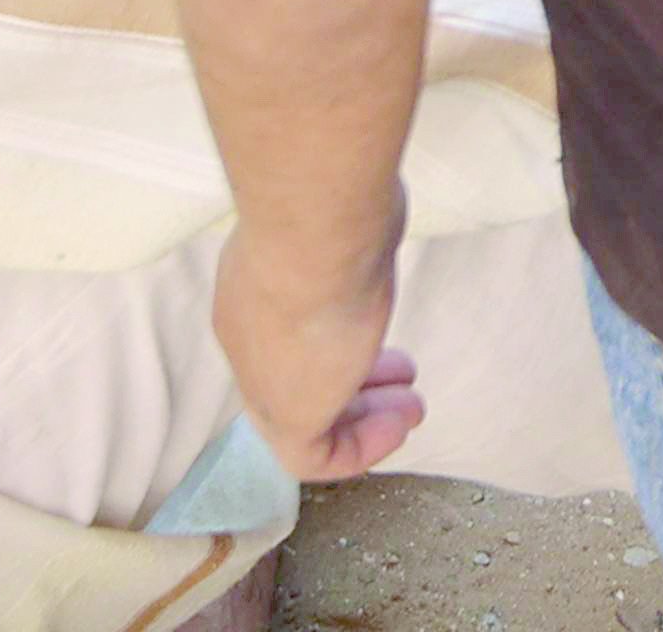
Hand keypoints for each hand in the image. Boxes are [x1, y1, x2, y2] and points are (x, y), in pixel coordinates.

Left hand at [211, 215, 425, 480]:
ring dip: (365, 418)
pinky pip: (316, 454)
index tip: (378, 335)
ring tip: (410, 409)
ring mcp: (265, 376)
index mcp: (252, 291)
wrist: (312, 230)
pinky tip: (400, 425)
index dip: (336, 342)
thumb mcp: (338, 218)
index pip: (286, 334)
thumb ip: (345, 227)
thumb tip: (368, 211)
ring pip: (307, 417)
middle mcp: (252, 336)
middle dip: (356, 385)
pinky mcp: (289, 414)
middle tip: (402, 383)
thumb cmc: (332, 207)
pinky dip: (361, 449)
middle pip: (299, 376)